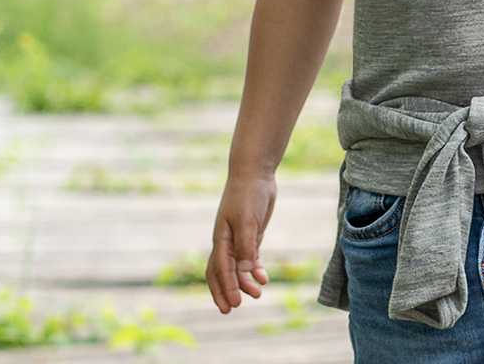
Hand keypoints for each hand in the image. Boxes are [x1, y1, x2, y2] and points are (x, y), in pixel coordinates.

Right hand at [207, 171, 275, 313]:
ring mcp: (238, 238)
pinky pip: (249, 257)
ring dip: (244, 282)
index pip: (221, 269)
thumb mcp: (248, 219)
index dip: (226, 287)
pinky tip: (263, 277)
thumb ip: (247, 245)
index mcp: (221, 238)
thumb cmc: (248, 194)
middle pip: (220, 273)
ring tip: (257, 294)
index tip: (234, 304)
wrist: (254, 174)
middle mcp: (226, 241)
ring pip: (236, 267)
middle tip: (231, 309)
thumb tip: (246, 271)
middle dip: (224, 291)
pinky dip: (254, 269)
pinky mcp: (250, 234)